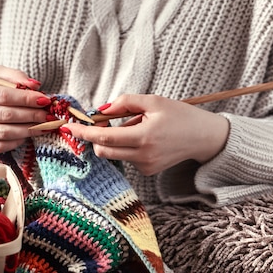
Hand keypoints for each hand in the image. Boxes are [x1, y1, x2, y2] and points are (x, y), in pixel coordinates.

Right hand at [0, 65, 50, 152]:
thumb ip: (14, 76)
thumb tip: (36, 87)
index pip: (2, 96)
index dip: (26, 99)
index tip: (45, 99)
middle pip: (5, 116)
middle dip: (31, 115)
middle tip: (49, 114)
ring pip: (4, 133)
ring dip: (29, 130)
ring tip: (44, 125)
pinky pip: (0, 146)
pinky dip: (18, 140)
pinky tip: (28, 133)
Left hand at [61, 94, 229, 175]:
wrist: (203, 137)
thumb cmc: (179, 115)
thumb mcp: (153, 101)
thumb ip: (125, 102)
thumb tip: (101, 110)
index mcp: (144, 136)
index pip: (104, 138)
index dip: (84, 132)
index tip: (69, 127)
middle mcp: (143, 155)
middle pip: (104, 150)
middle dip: (95, 137)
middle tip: (99, 122)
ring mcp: (146, 166)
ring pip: (114, 154)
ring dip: (113, 141)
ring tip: (136, 127)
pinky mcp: (148, 171)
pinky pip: (126, 158)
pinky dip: (126, 147)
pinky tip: (144, 138)